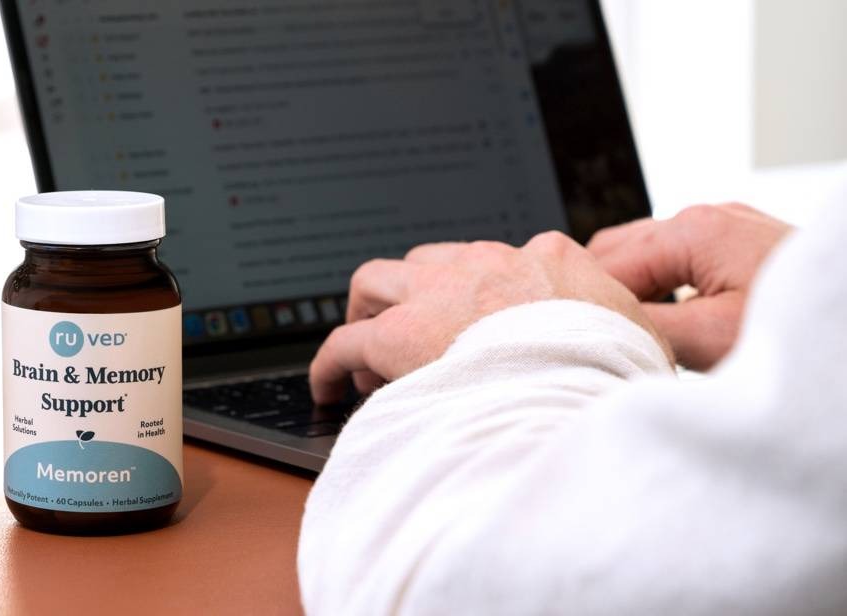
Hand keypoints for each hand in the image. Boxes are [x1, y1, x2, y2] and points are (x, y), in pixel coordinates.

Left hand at [309, 232, 665, 402]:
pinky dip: (331, 362)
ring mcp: (439, 293)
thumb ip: (615, 326)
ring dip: (369, 313)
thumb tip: (630, 348)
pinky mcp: (399, 334)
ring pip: (377, 282)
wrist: (592, 386)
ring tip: (364, 352)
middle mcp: (487, 263)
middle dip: (410, 293)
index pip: (495, 264)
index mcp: (547, 258)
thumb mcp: (635, 333)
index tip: (469, 323)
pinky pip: (345, 341)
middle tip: (402, 329)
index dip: (472, 297)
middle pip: (428, 262)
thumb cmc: (623, 372)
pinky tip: (328, 385)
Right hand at [588, 203, 791, 369]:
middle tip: (599, 340)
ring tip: (634, 333)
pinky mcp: (741, 244)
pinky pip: (681, 258)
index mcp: (692, 230)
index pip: (605, 265)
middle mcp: (707, 217)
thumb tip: (596, 325)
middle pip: (618, 250)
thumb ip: (642, 325)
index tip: (581, 342)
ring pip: (647, 253)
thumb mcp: (708, 338)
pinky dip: (664, 286)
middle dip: (604, 294)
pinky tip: (669, 319)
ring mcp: (727, 226)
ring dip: (634, 291)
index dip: (588, 305)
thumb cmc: (803, 331)